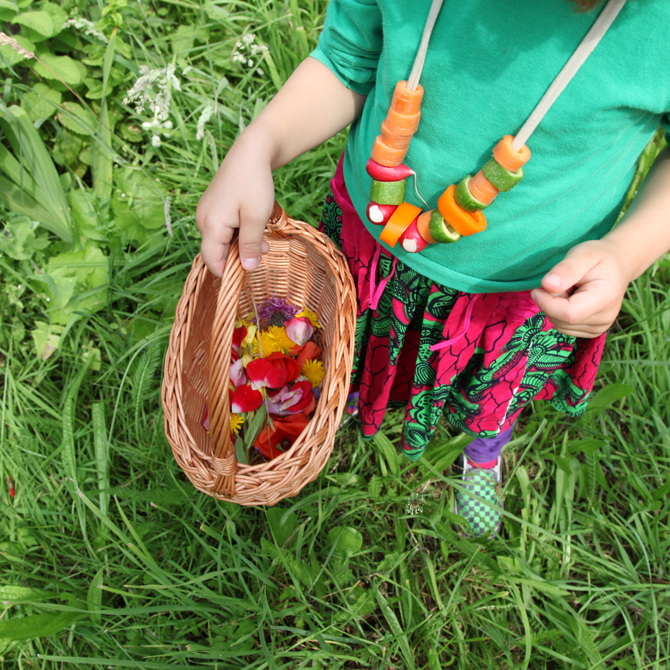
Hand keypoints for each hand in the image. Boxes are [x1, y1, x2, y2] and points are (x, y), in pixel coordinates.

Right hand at [196, 136, 272, 276]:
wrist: (251, 152)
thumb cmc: (254, 183)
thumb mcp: (256, 218)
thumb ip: (250, 245)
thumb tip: (248, 269)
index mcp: (210, 225)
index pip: (212, 261)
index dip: (229, 272)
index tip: (249, 273)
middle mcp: (203, 220)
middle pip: (217, 252)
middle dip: (239, 257)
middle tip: (263, 252)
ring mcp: (207, 213)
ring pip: (223, 241)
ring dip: (242, 245)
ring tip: (264, 242)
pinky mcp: (214, 208)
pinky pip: (224, 230)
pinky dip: (239, 234)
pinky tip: (255, 228)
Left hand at [530, 240, 631, 337]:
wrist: (618, 266)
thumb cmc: (598, 257)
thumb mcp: (582, 254)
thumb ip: (566, 269)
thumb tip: (547, 285)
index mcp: (605, 299)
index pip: (568, 314)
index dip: (547, 303)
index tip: (537, 290)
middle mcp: (605, 318)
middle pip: (561, 320)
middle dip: (552, 302)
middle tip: (564, 284)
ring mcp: (599, 328)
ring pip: (559, 324)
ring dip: (556, 308)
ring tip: (571, 290)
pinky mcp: (592, 331)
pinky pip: (563, 327)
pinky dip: (560, 314)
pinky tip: (573, 300)